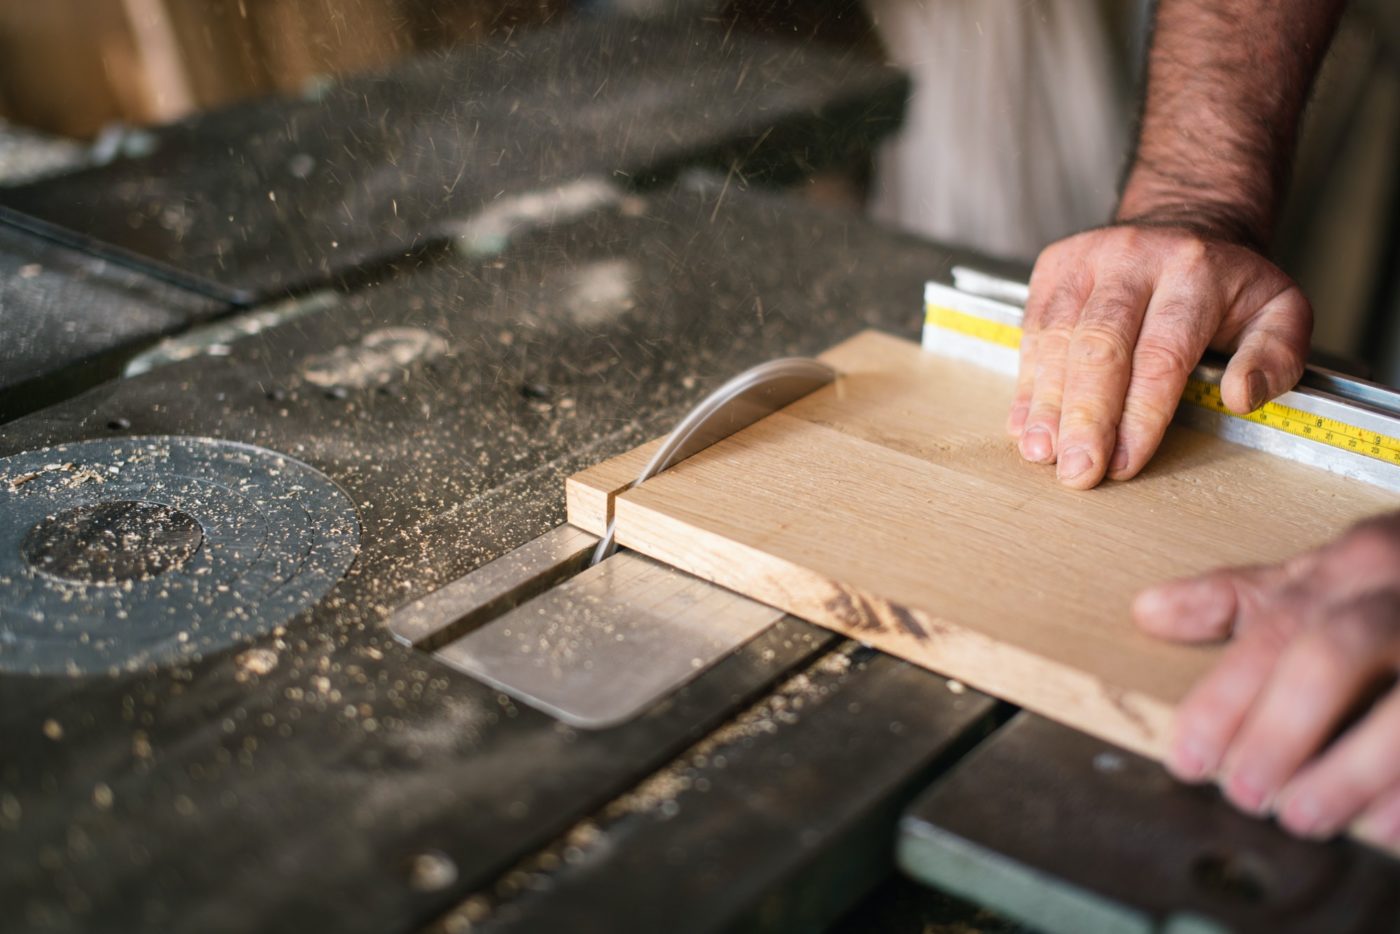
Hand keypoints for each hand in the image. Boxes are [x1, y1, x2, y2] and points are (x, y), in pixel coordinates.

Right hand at [1009, 223, 1311, 488]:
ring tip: (1042, 454)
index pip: (1161, 353)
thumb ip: (1276, 355)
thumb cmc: (1227, 284)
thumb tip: (1241, 396)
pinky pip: (1032, 332)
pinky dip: (1027, 384)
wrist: (1181, 222)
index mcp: (1194, 270)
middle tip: (1076, 471)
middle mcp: (1132, 259)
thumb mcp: (1280, 308)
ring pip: (1057, 340)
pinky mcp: (1051, 268)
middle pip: (1099, 347)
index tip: (1125, 464)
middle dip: (1086, 417)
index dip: (1139, 414)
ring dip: (1047, 405)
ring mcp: (1084, 260)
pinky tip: (1026, 425)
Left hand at [1134, 512, 1399, 845]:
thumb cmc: (1393, 591)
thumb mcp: (1320, 577)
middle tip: (1246, 795)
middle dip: (1282, 729)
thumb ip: (1237, 599)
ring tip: (1303, 818)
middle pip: (1332, 655)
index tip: (1188, 758)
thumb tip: (1147, 613)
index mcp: (1355, 564)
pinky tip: (1381, 827)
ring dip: (1351, 772)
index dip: (1225, 698)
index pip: (1275, 628)